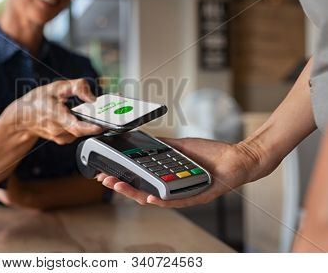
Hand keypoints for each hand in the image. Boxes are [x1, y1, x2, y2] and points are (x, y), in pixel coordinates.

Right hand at [8, 79, 102, 144]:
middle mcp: (58, 130)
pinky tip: (80, 116)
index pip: (75, 126)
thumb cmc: (38, 101)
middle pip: (83, 129)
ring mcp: (61, 137)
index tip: (101, 126)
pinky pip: (78, 132)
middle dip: (96, 121)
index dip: (90, 128)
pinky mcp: (64, 140)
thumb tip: (92, 97)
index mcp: (55, 116)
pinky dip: (84, 124)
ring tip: (94, 111)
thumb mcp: (56, 87)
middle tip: (109, 112)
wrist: (23, 117)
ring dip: (90, 122)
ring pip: (82, 131)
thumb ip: (77, 87)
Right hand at [98, 137, 270, 207]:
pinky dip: (162, 200)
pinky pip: (176, 202)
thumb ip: (163, 146)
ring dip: (134, 193)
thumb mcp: (181, 147)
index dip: (122, 177)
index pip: (140, 180)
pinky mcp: (196, 197)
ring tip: (119, 185)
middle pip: (141, 191)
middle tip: (105, 179)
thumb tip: (144, 139)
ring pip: (154, 199)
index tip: (106, 171)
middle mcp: (172, 189)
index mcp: (167, 178)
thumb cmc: (212, 154)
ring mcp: (182, 194)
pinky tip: (150, 197)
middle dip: (121, 186)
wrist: (237, 158)